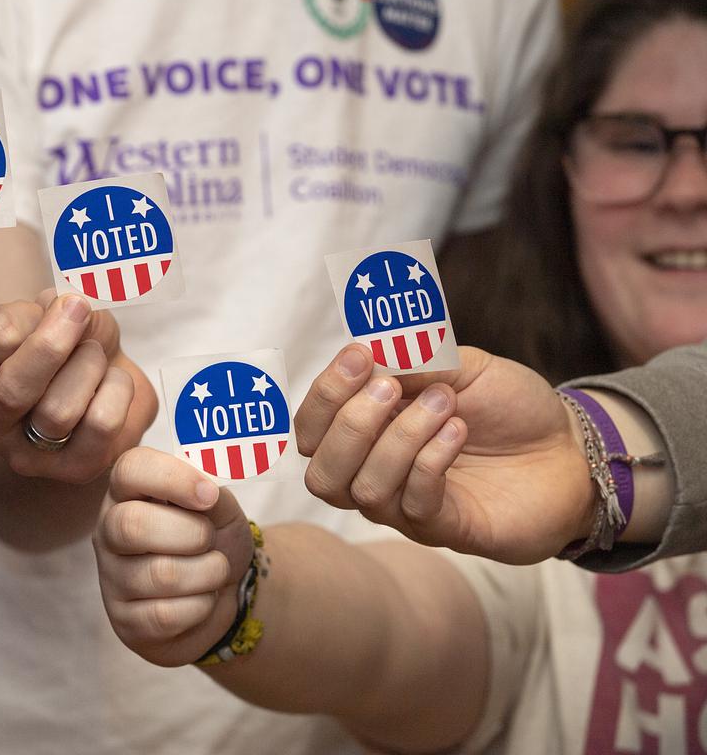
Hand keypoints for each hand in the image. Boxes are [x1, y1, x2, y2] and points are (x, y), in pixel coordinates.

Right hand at [0, 289, 156, 484]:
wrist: (106, 382)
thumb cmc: (68, 344)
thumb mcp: (53, 312)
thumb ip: (50, 308)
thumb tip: (67, 311)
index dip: (30, 315)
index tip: (60, 302)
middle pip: (12, 390)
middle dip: (54, 346)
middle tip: (80, 313)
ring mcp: (23, 455)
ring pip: (58, 412)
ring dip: (89, 367)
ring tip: (95, 356)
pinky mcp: (72, 470)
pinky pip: (101, 424)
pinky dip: (116, 389)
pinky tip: (112, 383)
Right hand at [94, 447, 251, 666]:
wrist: (223, 593)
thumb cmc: (214, 539)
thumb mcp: (220, 507)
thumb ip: (212, 492)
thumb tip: (205, 490)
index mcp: (128, 491)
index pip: (130, 469)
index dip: (172, 478)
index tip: (209, 495)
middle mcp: (109, 531)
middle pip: (132, 524)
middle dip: (191, 533)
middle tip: (210, 539)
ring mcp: (112, 578)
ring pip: (160, 575)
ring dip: (207, 572)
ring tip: (214, 570)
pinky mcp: (124, 620)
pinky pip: (166, 615)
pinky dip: (201, 606)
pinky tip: (201, 599)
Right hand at [295, 344, 592, 563]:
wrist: (571, 449)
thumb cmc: (510, 408)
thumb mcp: (463, 366)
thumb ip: (416, 360)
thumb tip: (372, 354)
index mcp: (369, 431)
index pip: (312, 427)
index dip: (325, 393)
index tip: (359, 354)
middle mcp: (376, 474)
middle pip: (322, 471)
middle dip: (350, 423)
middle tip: (393, 387)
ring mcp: (407, 507)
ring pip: (366, 490)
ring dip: (400, 438)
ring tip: (445, 405)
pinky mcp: (445, 529)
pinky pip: (414, 504)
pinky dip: (430, 461)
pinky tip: (458, 432)